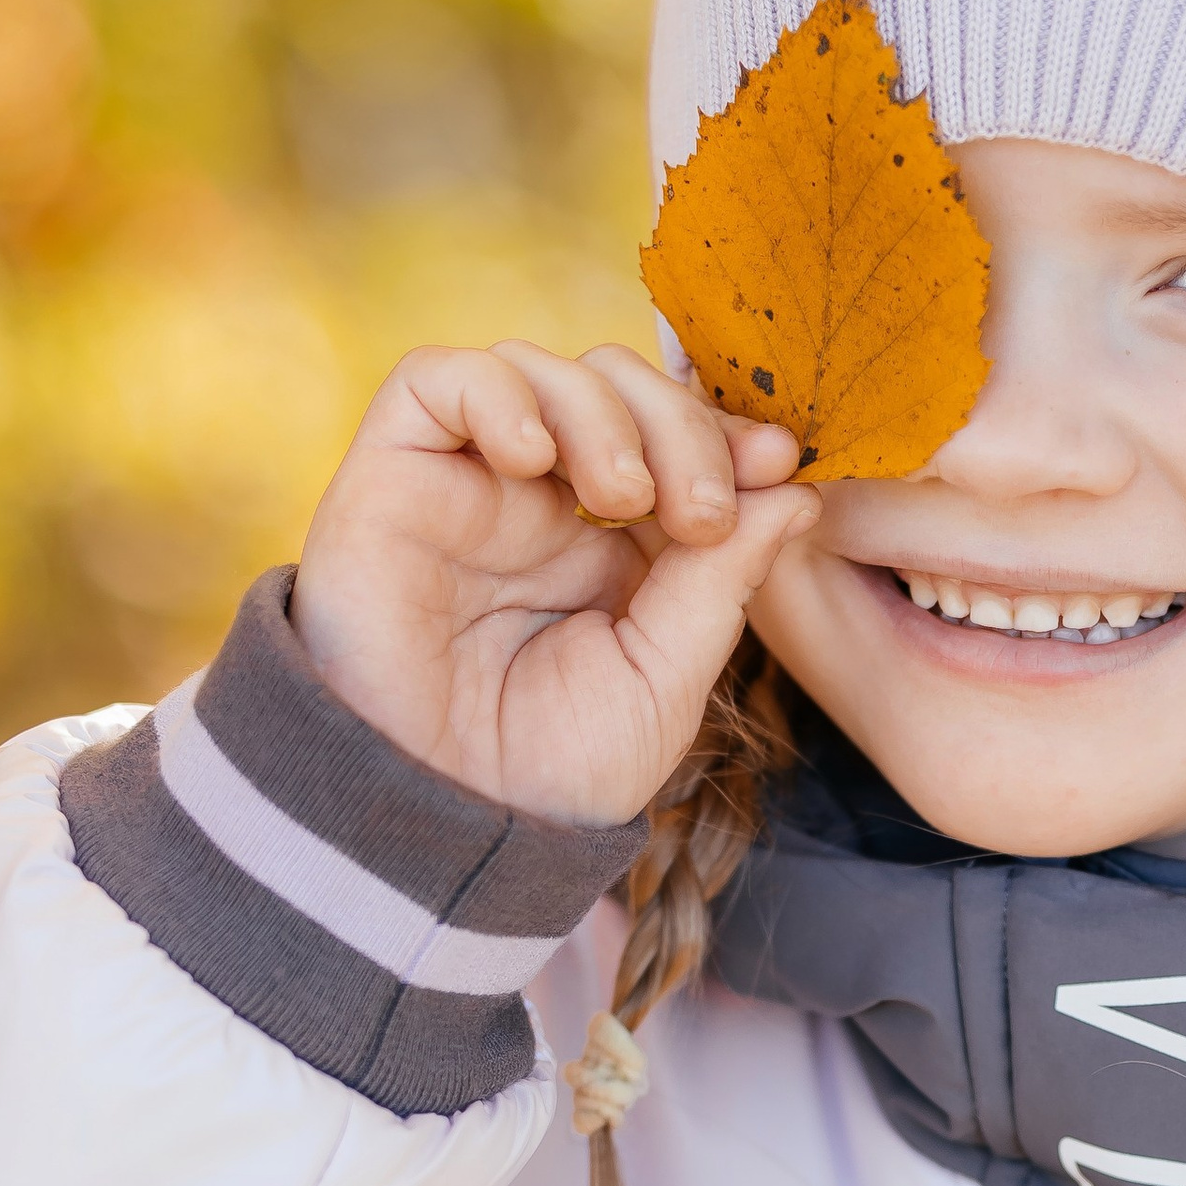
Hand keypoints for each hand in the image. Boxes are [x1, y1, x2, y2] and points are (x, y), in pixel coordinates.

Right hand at [291, 343, 817, 826]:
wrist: (440, 818)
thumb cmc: (549, 769)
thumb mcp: (664, 676)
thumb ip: (720, 580)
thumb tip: (793, 489)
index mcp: (613, 543)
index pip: (674, 435)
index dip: (726, 433)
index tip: (777, 461)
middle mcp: (540, 500)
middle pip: (618, 385)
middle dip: (679, 425)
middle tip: (698, 509)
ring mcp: (467, 483)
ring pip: (540, 367)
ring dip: (601, 413)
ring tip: (620, 499)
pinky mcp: (392, 474)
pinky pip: (436, 379)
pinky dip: (497, 395)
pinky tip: (531, 462)